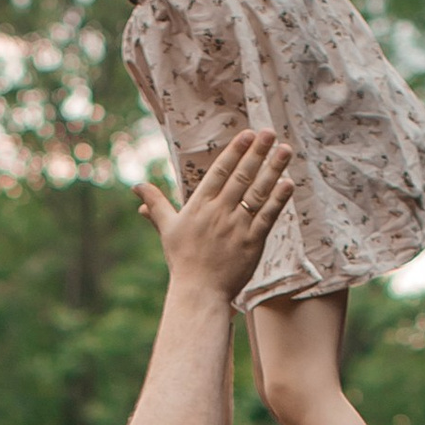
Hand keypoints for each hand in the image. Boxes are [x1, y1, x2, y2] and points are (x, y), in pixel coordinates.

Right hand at [137, 129, 293, 304]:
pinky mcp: (252, 242)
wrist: (198, 292)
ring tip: (284, 150)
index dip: (235, 151)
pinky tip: (288, 183)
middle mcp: (219, 212)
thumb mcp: (166, 229)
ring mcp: (237, 227)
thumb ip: (156, 204)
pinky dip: (278, 200)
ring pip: (257, 193)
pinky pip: (267, 217)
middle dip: (256, 153)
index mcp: (200, 206)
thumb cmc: (182, 261)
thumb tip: (136, 187)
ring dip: (273, 170)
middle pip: (241, 176)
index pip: (220, 172)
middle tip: (269, 132)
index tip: (248, 134)